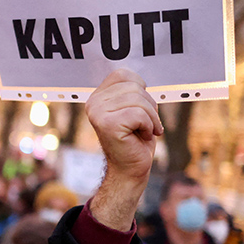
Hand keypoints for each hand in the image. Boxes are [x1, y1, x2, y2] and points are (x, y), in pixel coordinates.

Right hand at [86, 69, 162, 230]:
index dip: (140, 90)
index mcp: (97, 97)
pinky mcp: (107, 125)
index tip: (139, 111)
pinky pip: (139, 114)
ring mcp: (98, 114)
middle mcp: (93, 103)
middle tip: (144, 125)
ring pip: (139, 100)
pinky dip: (148, 126)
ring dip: (150, 118)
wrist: (130, 168)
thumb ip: (131, 91)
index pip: (124, 74)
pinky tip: (142, 136)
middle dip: (148, 106)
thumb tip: (140, 79)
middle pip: (134, 87)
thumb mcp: (134, 108)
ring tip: (143, 131)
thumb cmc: (135, 139)